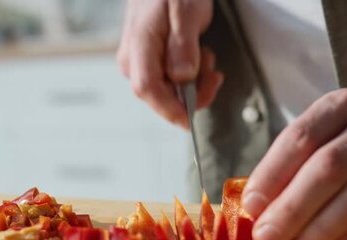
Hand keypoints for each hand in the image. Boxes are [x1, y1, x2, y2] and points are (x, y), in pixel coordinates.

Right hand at [117, 0, 222, 127]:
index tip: (191, 120)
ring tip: (206, 55)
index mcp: (139, 46)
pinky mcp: (149, 61)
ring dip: (194, 82)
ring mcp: (140, 61)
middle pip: (160, 95)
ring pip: (168, 90)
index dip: (170, 110)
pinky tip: (198, 56)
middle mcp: (133, 59)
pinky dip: (189, 75)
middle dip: (192, 92)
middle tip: (213, 72)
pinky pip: (170, 80)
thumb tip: (182, 78)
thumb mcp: (185, 11)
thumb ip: (183, 45)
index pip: (149, 90)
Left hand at [242, 88, 346, 239]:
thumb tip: (259, 204)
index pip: (301, 137)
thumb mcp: (338, 119)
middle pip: (329, 167)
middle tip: (265, 238)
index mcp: (345, 103)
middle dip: (292, 208)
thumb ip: (302, 154)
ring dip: (321, 229)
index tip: (250, 207)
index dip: (271, 174)